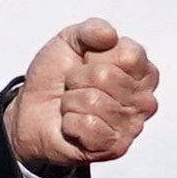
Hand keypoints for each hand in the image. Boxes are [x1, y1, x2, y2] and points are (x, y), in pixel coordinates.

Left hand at [8, 17, 160, 170]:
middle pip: (106, 76)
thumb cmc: (58, 77)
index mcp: (142, 71)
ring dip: (71, 102)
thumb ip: (90, 30)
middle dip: (78, 79)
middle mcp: (144, 99)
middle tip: (74, 87)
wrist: (32, 110)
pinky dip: (70, 123)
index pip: (129, 54)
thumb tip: (109, 35)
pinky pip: (88, 125)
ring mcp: (132, 125)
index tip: (86, 62)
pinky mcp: (116, 147)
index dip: (95, 55)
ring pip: (94, 101)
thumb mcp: (69, 42)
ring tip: (73, 106)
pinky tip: (73, 125)